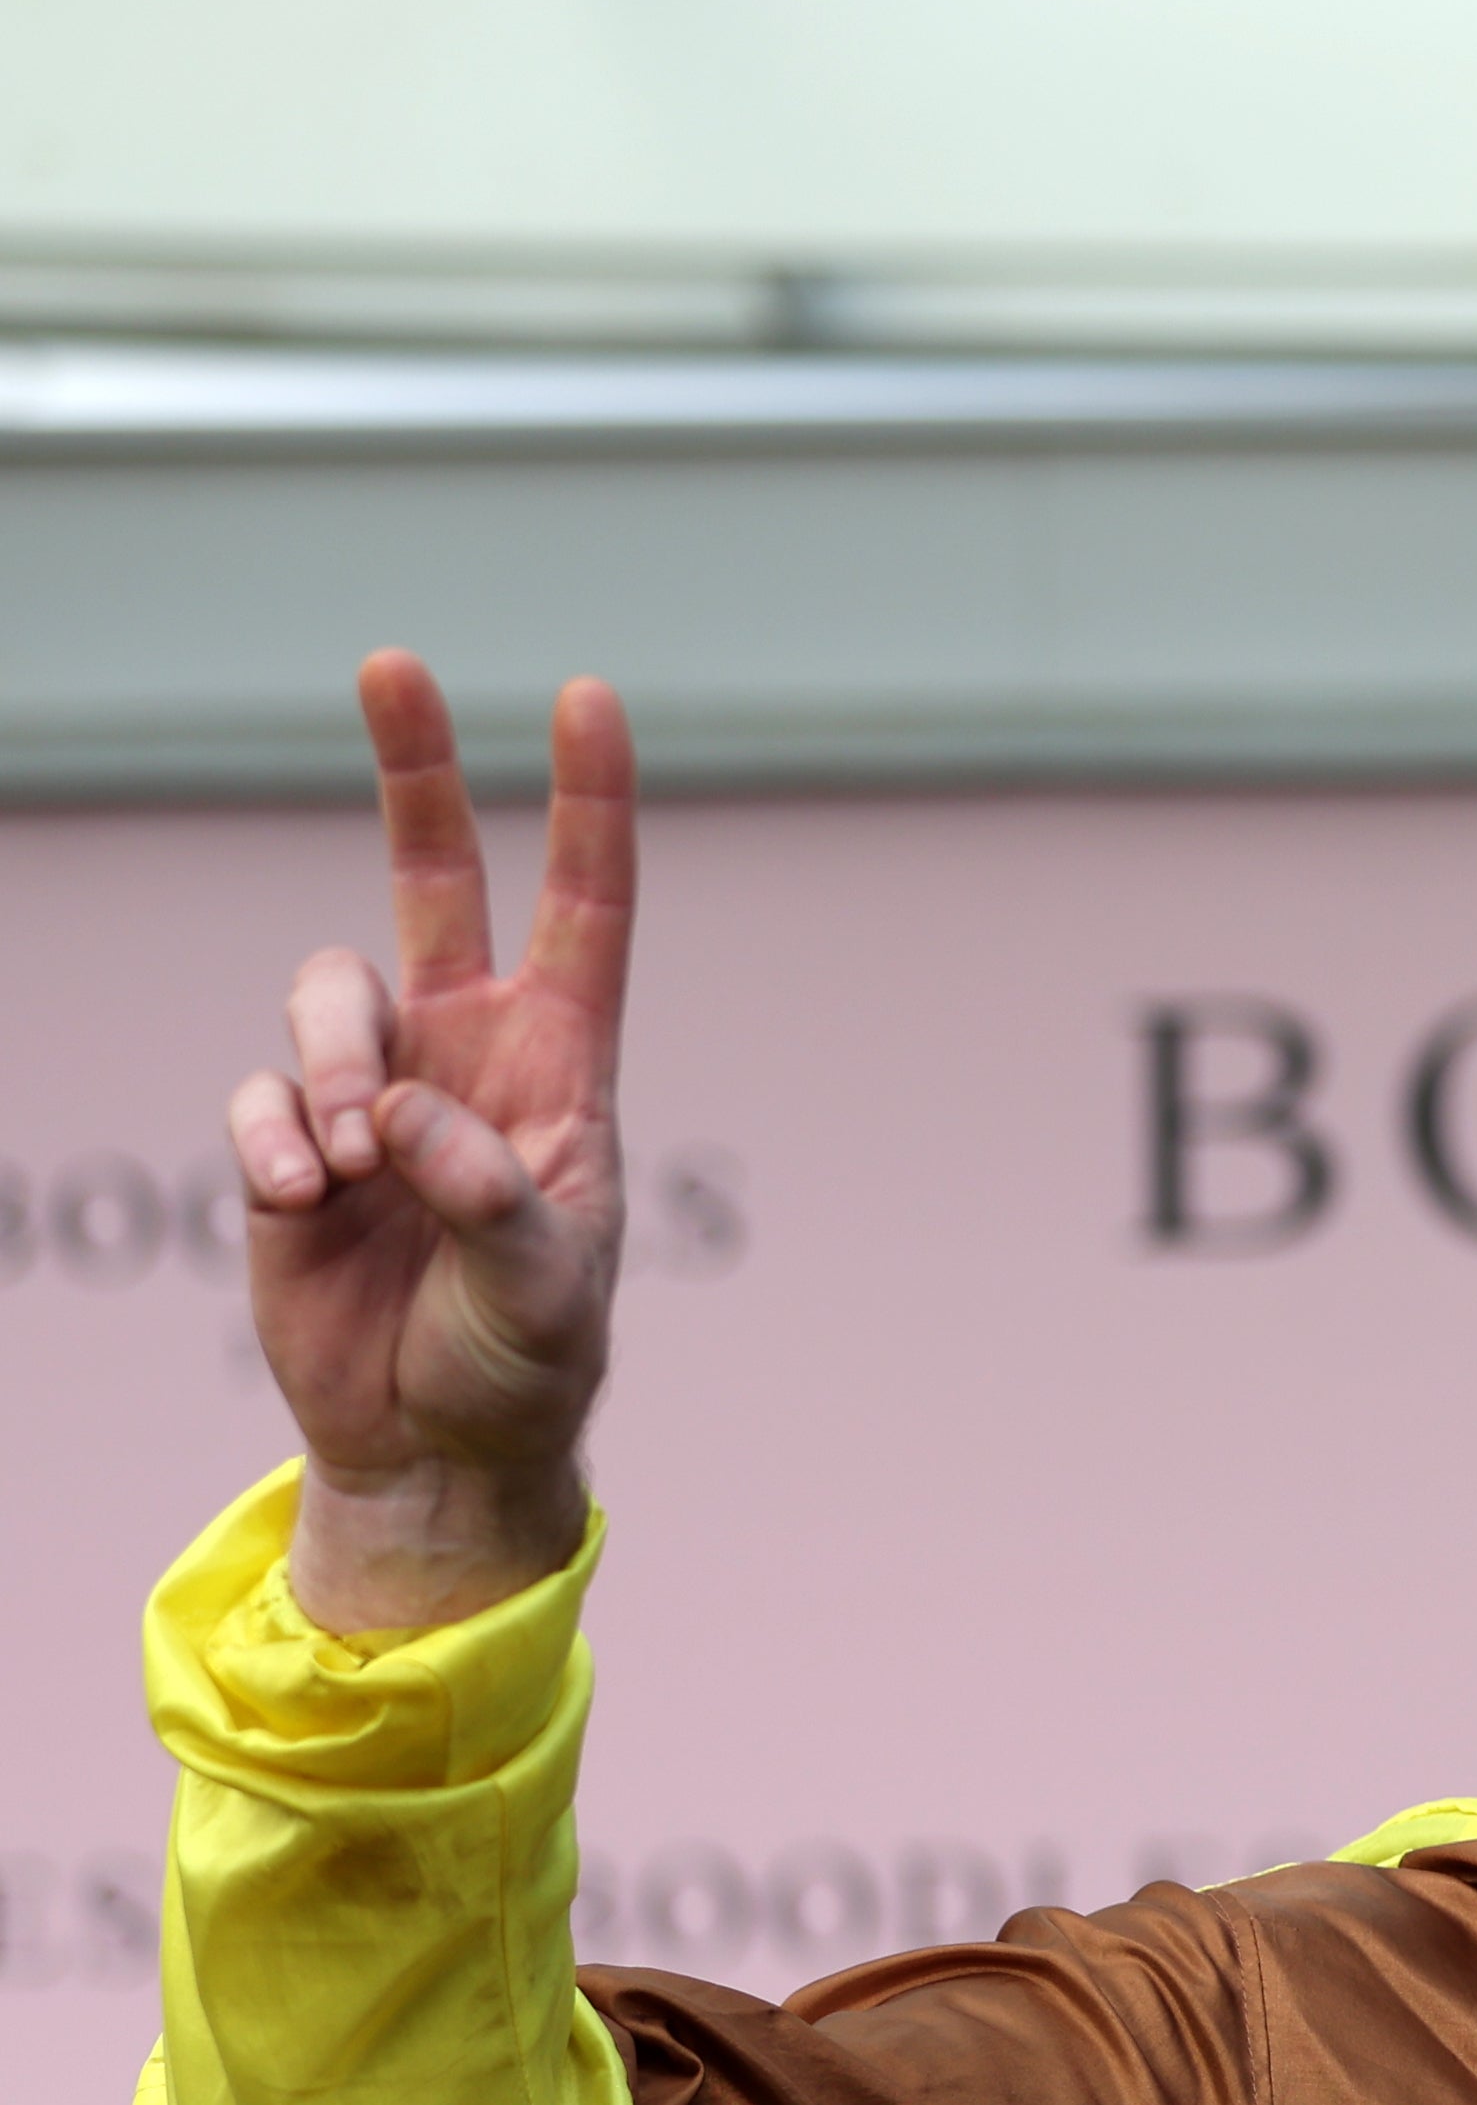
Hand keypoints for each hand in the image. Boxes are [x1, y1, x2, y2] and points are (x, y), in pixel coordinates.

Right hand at [230, 653, 636, 1627]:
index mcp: (561, 1066)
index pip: (585, 909)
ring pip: (324, 992)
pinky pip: (259, 1094)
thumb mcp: (547, 1286)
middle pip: (434, 877)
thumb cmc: (525, 1360)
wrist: (435, 1442)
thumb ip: (491, 1194)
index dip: (590, 805)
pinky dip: (272, 1141)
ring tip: (349, 1169)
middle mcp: (465, 1052)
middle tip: (392, 662)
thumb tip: (403, 1118)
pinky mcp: (289, 1144)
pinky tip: (307, 1204)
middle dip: (415, 768)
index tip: (588, 697)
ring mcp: (372, 1089)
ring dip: (327, 1066)